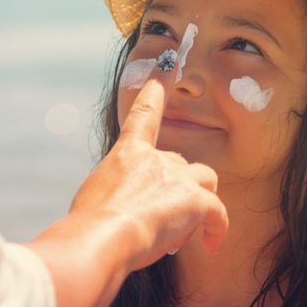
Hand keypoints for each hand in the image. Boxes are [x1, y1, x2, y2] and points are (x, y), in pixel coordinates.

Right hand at [70, 65, 227, 269]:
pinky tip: (211, 245)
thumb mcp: (93, 199)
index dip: (157, 86)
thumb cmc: (88, 225)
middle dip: (172, 189)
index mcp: (127, 153)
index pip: (145, 113)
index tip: (168, 61)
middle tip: (153, 220)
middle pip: (178, 164)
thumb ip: (113, 193)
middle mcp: (156, 158)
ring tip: (180, 228)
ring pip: (205, 180)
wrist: (102, 238)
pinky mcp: (196, 201)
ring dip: (199, 200)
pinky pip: (218, 214)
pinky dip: (217, 229)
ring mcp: (178, 177)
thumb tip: (117, 208)